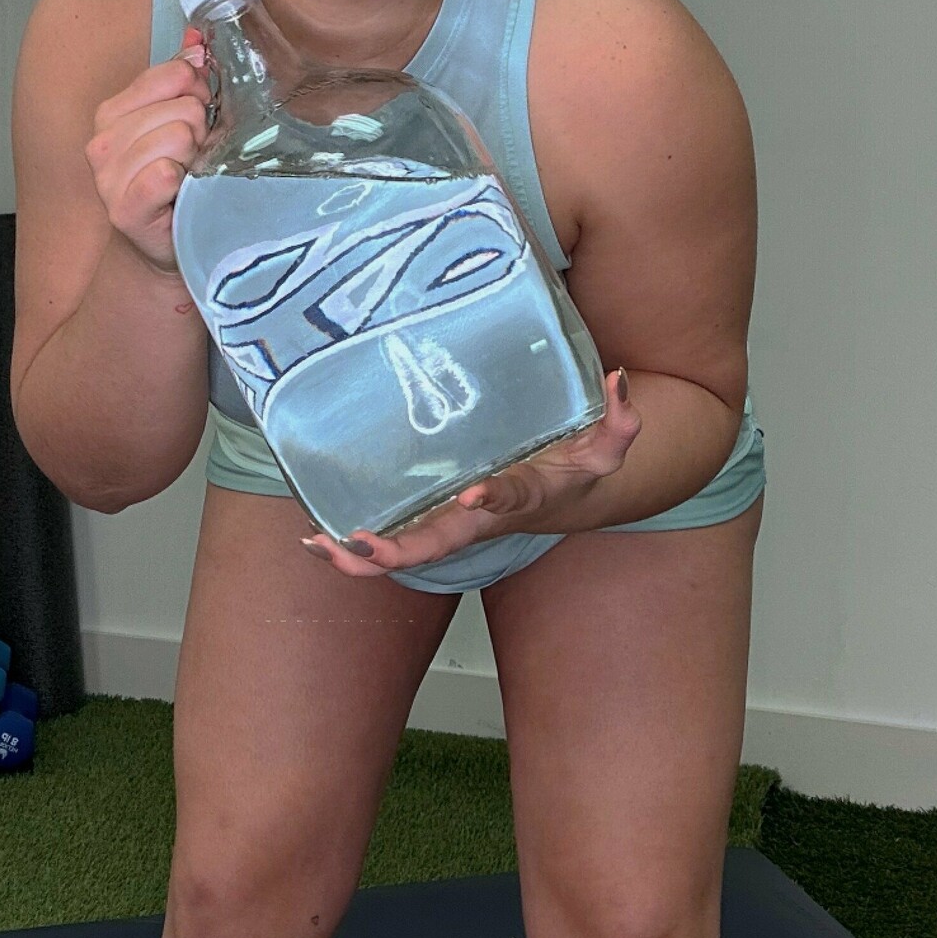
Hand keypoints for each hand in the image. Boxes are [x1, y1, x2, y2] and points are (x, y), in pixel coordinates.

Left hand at [301, 367, 641, 579]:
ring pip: (403, 554)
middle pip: (436, 546)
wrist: (563, 503)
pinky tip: (314, 537)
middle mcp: (478, 520)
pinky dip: (353, 549)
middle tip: (358, 541)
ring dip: (359, 557)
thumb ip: (619, 420)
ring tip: (316, 543)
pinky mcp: (432, 520)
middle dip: (396, 551)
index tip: (476, 493)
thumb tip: (622, 380)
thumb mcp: (604, 447)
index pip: (508, 498)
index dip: (494, 499)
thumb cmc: (575, 471)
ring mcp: (451, 525)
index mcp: (519, 497)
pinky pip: (391, 544)